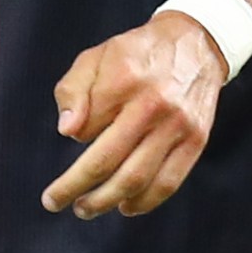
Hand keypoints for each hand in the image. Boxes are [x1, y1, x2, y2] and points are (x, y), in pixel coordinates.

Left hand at [42, 10, 225, 218]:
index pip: (88, 125)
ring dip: (105, 201)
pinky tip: (124, 206)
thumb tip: (67, 131)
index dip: (76, 134)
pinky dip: (143, 202)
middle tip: (55, 201)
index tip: (74, 134)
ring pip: (137, 178)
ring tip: (84, 208)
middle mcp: (153, 105)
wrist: (196, 44)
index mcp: (125, 79)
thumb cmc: (138, 53)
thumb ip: (73, 90)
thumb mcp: (97, 56)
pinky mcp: (196, 141)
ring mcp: (178, 126)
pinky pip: (168, 183)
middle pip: (108, 160)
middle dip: (76, 186)